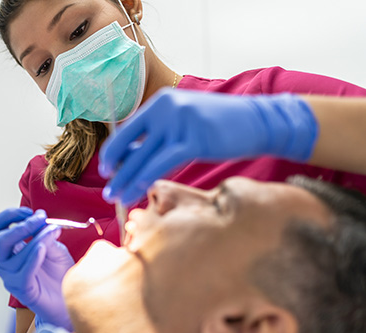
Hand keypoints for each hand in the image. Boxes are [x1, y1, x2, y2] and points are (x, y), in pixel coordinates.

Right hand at [0, 208, 73, 330]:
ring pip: (15, 253)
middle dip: (22, 225)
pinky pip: (23, 271)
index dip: (10, 216)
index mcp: (11, 248)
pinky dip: (33, 257)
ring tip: (53, 232)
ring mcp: (11, 276)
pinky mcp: (20, 289)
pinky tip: (43, 249)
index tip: (29, 211)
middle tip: (40, 218)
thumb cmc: (60, 273)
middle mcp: (6, 261)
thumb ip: (45, 235)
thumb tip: (41, 220)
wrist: (70, 298)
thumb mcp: (54, 247)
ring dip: (36, 239)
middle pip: (1, 239)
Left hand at [99, 89, 317, 204]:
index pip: (126, 130)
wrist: (259, 121)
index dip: (113, 152)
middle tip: (107, 192)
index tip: (106, 171)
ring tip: (117, 198)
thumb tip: (130, 158)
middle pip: (131, 145)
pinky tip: (137, 193)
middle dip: (116, 172)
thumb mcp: (184, 123)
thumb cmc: (220, 127)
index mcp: (160, 102)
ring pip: (143, 158)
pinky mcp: (194, 140)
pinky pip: (162, 164)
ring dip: (128, 181)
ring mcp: (180, 123)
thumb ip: (159, 135)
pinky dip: (146, 180)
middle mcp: (166, 108)